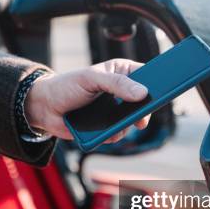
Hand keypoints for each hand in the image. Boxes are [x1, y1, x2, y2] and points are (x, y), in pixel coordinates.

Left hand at [25, 59, 149, 142]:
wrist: (45, 107)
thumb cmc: (67, 86)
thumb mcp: (91, 79)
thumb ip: (117, 84)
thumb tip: (142, 93)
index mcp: (122, 73)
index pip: (147, 76)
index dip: (158, 83)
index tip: (165, 91)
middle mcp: (122, 92)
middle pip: (145, 102)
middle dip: (143, 112)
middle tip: (141, 119)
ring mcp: (115, 111)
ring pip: (133, 122)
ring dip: (125, 126)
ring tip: (114, 126)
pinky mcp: (107, 127)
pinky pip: (118, 134)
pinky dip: (113, 135)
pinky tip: (103, 132)